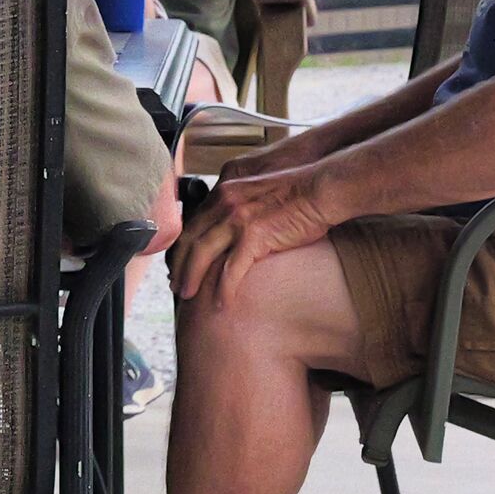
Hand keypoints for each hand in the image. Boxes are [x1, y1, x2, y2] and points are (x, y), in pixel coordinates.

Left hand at [170, 165, 337, 306]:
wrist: (320, 190)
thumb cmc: (296, 195)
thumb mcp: (256, 195)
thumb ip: (239, 207)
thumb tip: (232, 228)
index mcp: (223, 193)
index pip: (191, 223)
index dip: (180, 246)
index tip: (176, 264)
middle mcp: (223, 204)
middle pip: (188, 239)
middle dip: (177, 265)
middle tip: (174, 285)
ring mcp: (236, 219)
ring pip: (201, 254)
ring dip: (191, 278)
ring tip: (187, 296)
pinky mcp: (254, 235)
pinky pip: (232, 268)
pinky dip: (223, 289)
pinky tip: (221, 304)